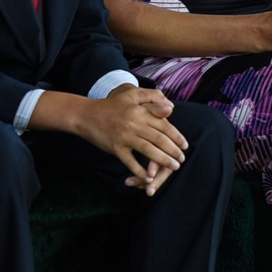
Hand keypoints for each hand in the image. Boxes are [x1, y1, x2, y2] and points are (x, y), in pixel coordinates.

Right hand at [72, 85, 188, 193]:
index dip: (177, 136)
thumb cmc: (112, 104)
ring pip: (149, 151)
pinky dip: (140, 171)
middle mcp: (135, 124)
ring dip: (163, 161)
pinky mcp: (115, 148)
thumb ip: (152, 97)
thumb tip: (171, 106)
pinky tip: (149, 177)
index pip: (164, 125)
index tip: (185, 145)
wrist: (87, 115)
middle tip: (182, 160)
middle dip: (174, 151)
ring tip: (173, 167)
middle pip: (159, 139)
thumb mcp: (131, 94)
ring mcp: (125, 137)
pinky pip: (130, 162)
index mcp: (140, 112)